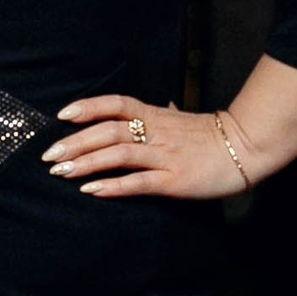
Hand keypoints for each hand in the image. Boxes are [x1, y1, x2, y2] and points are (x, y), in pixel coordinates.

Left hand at [43, 95, 255, 198]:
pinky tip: (92, 190)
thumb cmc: (213, 136)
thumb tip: (150, 108)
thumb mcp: (182, 119)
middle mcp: (157, 133)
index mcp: (157, 116)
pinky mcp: (175, 181)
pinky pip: (139, 183)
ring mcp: (165, 156)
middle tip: (49, 156)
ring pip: (119, 155)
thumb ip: (162, 115)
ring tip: (62, 173)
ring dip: (86, 163)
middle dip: (75, 143)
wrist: (247, 148)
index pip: (116, 105)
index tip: (63, 115)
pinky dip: (114, 186)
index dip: (88, 107)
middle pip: (109, 131)